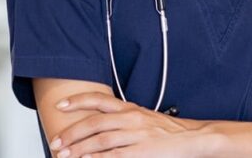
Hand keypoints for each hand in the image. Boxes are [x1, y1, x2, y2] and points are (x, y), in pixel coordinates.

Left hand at [48, 92, 205, 157]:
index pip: (98, 100)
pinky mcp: (141, 152)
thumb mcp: (144, 118)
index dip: (77, 101)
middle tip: (56, 142)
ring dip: (79, 149)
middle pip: (93, 123)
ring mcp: (136, 135)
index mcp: (130, 108)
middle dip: (71, 133)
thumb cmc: (169, 131)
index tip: (60, 105)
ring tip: (65, 155)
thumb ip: (123, 119)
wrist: (195, 138)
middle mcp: (131, 118)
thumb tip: (99, 125)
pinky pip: (113, 156)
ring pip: (99, 140)